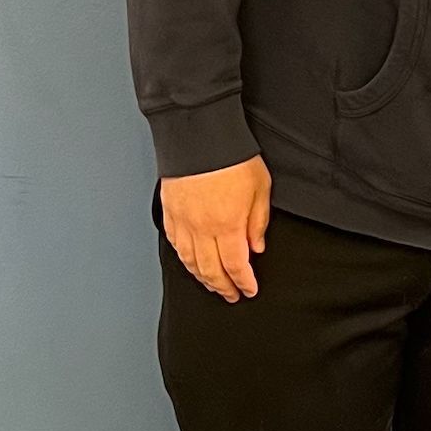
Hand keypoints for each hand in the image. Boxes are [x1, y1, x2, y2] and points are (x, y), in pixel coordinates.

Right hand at [160, 156, 271, 300]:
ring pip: (190, 262)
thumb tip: (255, 246)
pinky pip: (176, 244)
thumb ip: (258, 222)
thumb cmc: (232, 156)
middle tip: (232, 295)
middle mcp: (202, 229)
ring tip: (213, 285)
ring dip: (203, 278)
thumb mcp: (260, 189)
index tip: (249, 290)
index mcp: (227, 225)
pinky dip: (185, 259)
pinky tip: (191, 263)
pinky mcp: (170, 212)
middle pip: (211, 270)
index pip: (236, 266)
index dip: (244, 282)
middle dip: (223, 287)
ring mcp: (183, 222)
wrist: (199, 134)